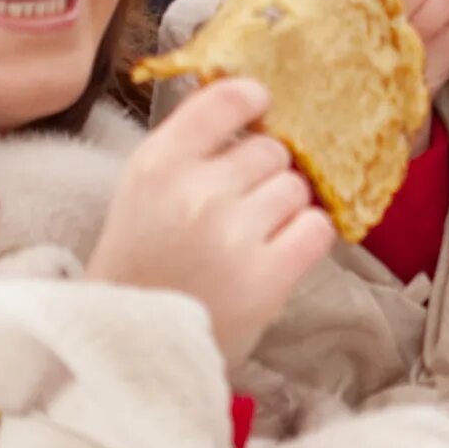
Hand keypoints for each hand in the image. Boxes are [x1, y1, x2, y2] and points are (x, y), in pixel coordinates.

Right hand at [89, 77, 337, 369]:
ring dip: (283, 208)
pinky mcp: (267, 277)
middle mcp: (195, 193)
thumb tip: (250, 100)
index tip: (261, 107)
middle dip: (263, 174)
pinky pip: (317, 228)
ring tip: (251, 238)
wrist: (131, 348)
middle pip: (270, 149)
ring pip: (296, 188)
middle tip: (239, 207)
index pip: (225, 100)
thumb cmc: (141, 266)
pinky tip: (278, 253)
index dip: (253, 100)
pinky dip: (305, 238)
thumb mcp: (143, 193)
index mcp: (157, 165)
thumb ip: (189, 149)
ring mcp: (233, 235)